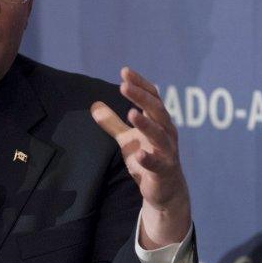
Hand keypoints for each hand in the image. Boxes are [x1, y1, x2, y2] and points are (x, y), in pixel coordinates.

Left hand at [91, 67, 190, 248]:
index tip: (125, 72)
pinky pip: (157, 164)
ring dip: (146, 124)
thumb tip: (94, 105)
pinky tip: (138, 154)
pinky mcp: (164, 171)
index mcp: (158, 121)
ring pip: (160, 135)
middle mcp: (166, 133)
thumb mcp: (127, 138)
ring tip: (131, 113)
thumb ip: (112, 122)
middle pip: (157, 110)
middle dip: (141, 97)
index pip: (152, 97)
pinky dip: (148, 159)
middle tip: (124, 86)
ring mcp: (167, 152)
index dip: (139, 84)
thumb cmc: (148, 158)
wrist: (165, 190)